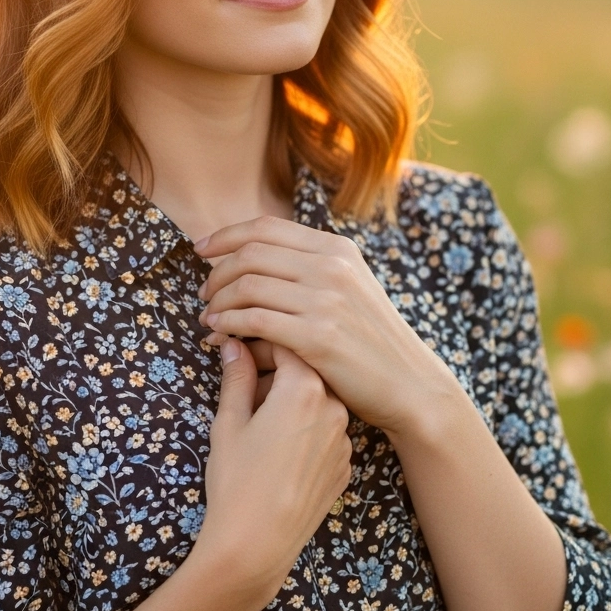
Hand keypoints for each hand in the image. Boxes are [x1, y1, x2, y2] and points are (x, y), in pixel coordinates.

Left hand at [196, 216, 456, 438]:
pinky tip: (219, 332)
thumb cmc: (371, 341)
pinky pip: (254, 319)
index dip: (225, 235)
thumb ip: (309, 270)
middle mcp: (331, 267)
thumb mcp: (349, 289)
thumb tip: (252, 261)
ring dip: (218, 300)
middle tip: (204, 294)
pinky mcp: (317, 336)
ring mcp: (326, 300)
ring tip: (208, 316)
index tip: (200, 249)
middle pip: (250, 254)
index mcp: (336, 249)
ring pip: (247, 285)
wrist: (409, 383)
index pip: (265, 227)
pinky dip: (228, 323)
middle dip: (216, 272)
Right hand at [197, 338, 351, 603]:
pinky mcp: (345, 467)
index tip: (236, 348)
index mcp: (304, 389)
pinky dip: (305, 429)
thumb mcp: (229, 423)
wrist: (257, 546)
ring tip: (258, 420)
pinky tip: (278, 449)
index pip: (286, 343)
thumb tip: (235, 346)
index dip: (258, 341)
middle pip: (305, 371)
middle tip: (241, 382)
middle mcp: (334, 409)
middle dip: (274, 370)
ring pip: (318, 402)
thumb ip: (236, 378)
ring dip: (291, 399)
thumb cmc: (236, 481)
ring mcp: (344, 440)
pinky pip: (325, 433)